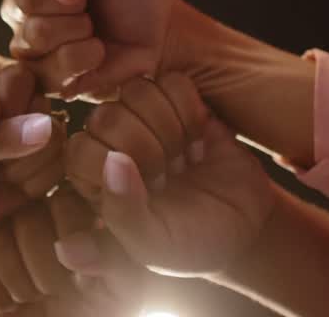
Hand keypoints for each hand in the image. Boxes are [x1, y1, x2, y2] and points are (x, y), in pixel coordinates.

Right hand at [0, 187, 146, 315]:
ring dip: (18, 284)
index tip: (86, 276)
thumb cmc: (102, 305)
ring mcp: (0, 229)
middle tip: (58, 292)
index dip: (71, 245)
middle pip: (26, 220)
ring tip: (36, 298)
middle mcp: (37, 207)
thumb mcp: (123, 287)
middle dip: (44, 272)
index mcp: (79, 204)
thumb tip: (69, 247)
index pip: (64, 204)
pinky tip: (10, 305)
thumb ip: (108, 259)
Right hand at [2, 0, 183, 99]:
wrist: (157, 32)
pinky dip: (87, 56)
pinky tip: (96, 50)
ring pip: (37, 32)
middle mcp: (19, 2)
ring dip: (80, 28)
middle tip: (91, 1)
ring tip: (93, 26)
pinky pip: (54, 65)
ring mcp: (25, 40)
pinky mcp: (39, 75)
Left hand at [60, 81, 275, 277]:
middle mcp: (108, 142)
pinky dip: (191, 110)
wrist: (246, 225)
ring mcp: (140, 116)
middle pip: (109, 116)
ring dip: (171, 127)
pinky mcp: (174, 100)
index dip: (119, 166)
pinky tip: (199, 136)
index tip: (150, 192)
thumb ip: (124, 214)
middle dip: (149, 148)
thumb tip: (112, 162)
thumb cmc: (192, 242)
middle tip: (171, 174)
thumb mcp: (154, 246)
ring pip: (137, 91)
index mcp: (90, 179)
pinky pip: (172, 82)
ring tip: (184, 157)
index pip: (82, 149)